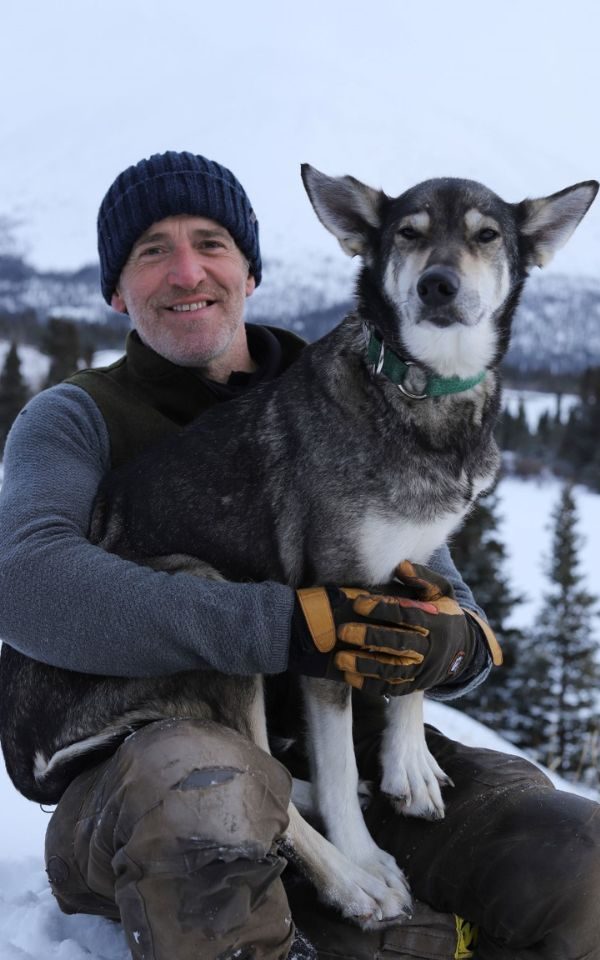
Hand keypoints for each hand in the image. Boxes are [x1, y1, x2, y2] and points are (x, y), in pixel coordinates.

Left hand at [289, 560, 500, 693]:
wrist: (464, 650)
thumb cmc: (443, 613)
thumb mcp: (441, 592)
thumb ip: (422, 578)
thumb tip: (401, 566)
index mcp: (437, 621)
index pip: (408, 615)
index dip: (383, 608)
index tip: (358, 602)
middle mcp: (431, 648)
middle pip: (399, 643)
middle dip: (370, 637)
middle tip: (343, 631)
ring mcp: (423, 670)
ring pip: (393, 670)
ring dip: (365, 665)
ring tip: (340, 658)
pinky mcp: (415, 686)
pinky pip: (391, 689)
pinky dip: (370, 685)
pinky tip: (349, 676)